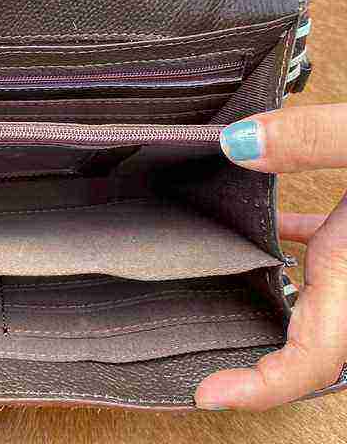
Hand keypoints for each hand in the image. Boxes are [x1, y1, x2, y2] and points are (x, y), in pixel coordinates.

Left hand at [195, 105, 346, 409]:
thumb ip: (311, 141)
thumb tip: (235, 143)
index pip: (311, 362)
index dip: (259, 389)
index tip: (208, 396)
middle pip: (312, 350)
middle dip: (261, 365)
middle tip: (205, 362)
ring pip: (323, 312)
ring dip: (277, 311)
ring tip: (226, 294)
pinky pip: (335, 270)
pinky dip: (300, 254)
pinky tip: (278, 226)